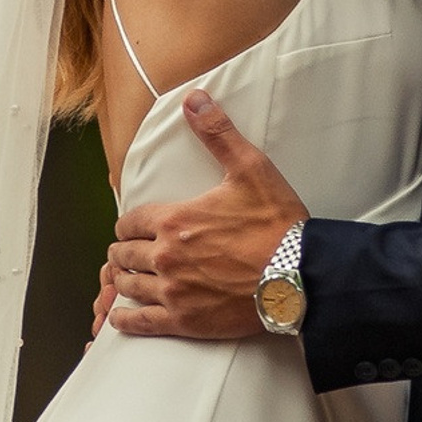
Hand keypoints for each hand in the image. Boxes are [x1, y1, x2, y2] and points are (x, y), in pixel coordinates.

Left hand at [102, 90, 308, 339]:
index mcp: (174, 220)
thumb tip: (194, 98)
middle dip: (125, 250)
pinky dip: (126, 320)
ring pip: (127, 286)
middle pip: (125, 254)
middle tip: (128, 252)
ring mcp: (173, 292)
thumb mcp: (249, 168)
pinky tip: (121, 317)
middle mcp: (165, 256)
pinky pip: (140, 323)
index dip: (129, 223)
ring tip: (127, 278)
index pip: (130, 221)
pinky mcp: (185, 321)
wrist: (301, 275)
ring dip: (123, 280)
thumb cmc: (277, 223)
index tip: (132, 227)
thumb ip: (217, 133)